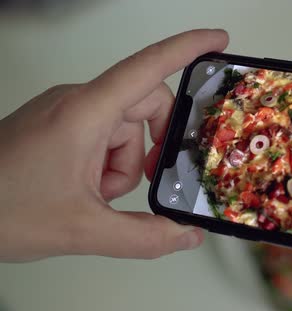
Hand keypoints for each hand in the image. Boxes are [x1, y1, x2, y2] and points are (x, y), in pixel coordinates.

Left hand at [0, 29, 228, 261]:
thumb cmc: (3, 209)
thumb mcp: (82, 230)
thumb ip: (143, 237)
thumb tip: (187, 236)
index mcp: (86, 112)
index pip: (148, 68)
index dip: (188, 48)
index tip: (219, 41)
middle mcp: (77, 102)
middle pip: (143, 107)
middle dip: (151, 149)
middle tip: (147, 183)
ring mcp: (65, 113)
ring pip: (123, 129)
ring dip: (123, 166)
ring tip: (95, 197)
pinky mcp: (58, 126)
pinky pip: (102, 137)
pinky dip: (106, 165)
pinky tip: (84, 191)